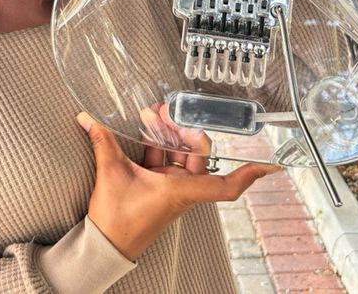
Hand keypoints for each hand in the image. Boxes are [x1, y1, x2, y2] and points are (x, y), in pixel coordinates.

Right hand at [77, 110, 277, 260]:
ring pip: (180, 154)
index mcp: (180, 191)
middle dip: (185, 129)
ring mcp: (169, 187)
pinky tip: (145, 127)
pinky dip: (157, 142)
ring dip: (169, 132)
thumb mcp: (112, 174)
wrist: (104, 245)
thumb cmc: (117, 221)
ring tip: (154, 113)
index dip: (248, 175)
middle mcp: (180, 189)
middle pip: (198, 155)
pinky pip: (165, 159)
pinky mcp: (156, 186)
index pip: (225, 185)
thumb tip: (88, 119)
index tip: (269, 165)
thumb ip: (102, 141)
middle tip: (170, 111)